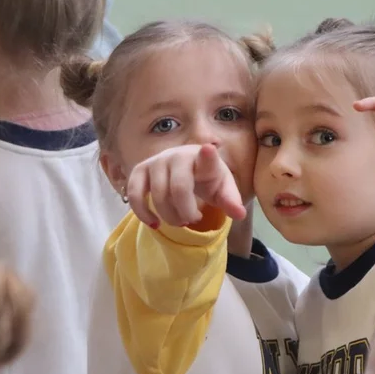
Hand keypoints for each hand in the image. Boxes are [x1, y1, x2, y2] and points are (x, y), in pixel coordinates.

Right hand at [126, 144, 246, 228]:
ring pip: (157, 195)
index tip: (209, 150)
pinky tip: (154, 223)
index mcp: (204, 159)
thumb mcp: (223, 190)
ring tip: (179, 221)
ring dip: (169, 216)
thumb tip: (239, 214)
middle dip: (186, 212)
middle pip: (179, 189)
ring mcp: (156, 161)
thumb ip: (231, 201)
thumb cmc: (208, 180)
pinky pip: (134, 193)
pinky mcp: (140, 170)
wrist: (188, 171)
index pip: (206, 157)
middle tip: (193, 219)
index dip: (207, 156)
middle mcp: (177, 155)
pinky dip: (142, 212)